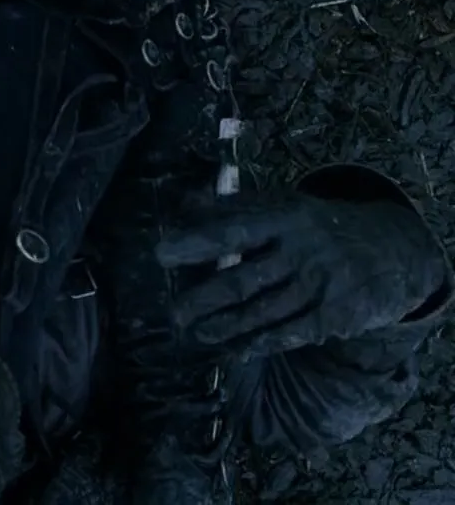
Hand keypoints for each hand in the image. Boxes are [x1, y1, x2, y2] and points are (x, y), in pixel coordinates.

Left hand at [155, 195, 447, 358]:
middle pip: (243, 281)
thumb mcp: (281, 206)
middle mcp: (302, 251)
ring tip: (196, 332)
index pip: (233, 230)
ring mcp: (320, 285)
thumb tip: (182, 203)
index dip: (196, 243)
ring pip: (263, 313)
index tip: (160, 254)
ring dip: (225, 326)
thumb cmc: (316, 225)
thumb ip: (233, 208)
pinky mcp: (337, 315)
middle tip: (174, 314)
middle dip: (203, 300)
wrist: (392, 248)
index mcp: (284, 218)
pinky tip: (234, 350)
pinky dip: (259, 344)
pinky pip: (290, 335)